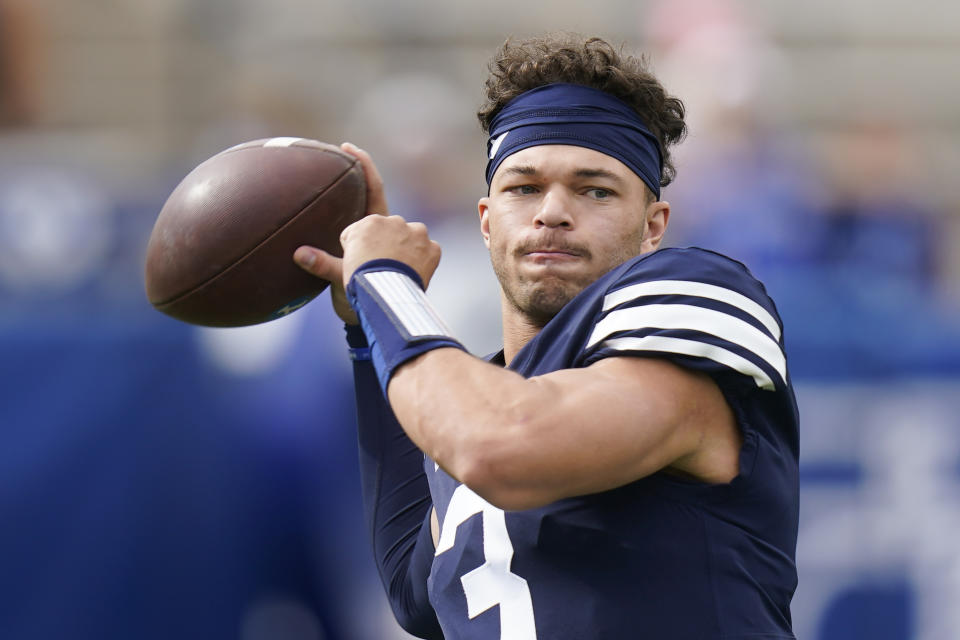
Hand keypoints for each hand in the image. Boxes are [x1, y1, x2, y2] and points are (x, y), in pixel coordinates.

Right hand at [293, 143, 440, 322]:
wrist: (389, 308)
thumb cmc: (358, 291)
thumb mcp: (336, 276)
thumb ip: (320, 262)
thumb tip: (299, 254)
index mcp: (369, 222)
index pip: (368, 190)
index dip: (360, 163)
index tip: (349, 147)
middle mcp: (395, 221)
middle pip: (384, 224)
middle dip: (378, 240)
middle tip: (370, 267)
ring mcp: (416, 233)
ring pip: (407, 234)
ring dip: (400, 248)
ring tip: (390, 275)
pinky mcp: (432, 249)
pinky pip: (425, 248)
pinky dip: (418, 257)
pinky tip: (409, 273)